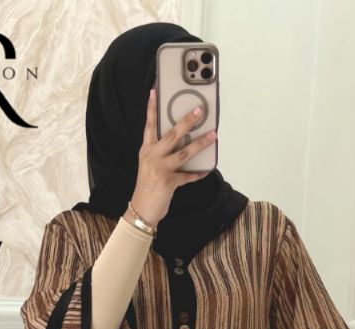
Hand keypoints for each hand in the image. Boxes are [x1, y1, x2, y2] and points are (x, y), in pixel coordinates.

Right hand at [127, 87, 216, 227]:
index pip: (149, 125)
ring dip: (200, 144)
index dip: (151, 108)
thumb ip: (161, 152)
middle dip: (186, 122)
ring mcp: (160, 169)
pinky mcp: (169, 182)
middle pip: (171, 135)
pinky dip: (197, 174)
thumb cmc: (146, 186)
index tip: (154, 91)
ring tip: (213, 135)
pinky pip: (188, 176)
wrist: (141, 210)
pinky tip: (206, 170)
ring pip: (183, 153)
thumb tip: (181, 140)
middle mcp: (152, 157)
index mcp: (146, 150)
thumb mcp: (149, 165)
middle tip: (199, 110)